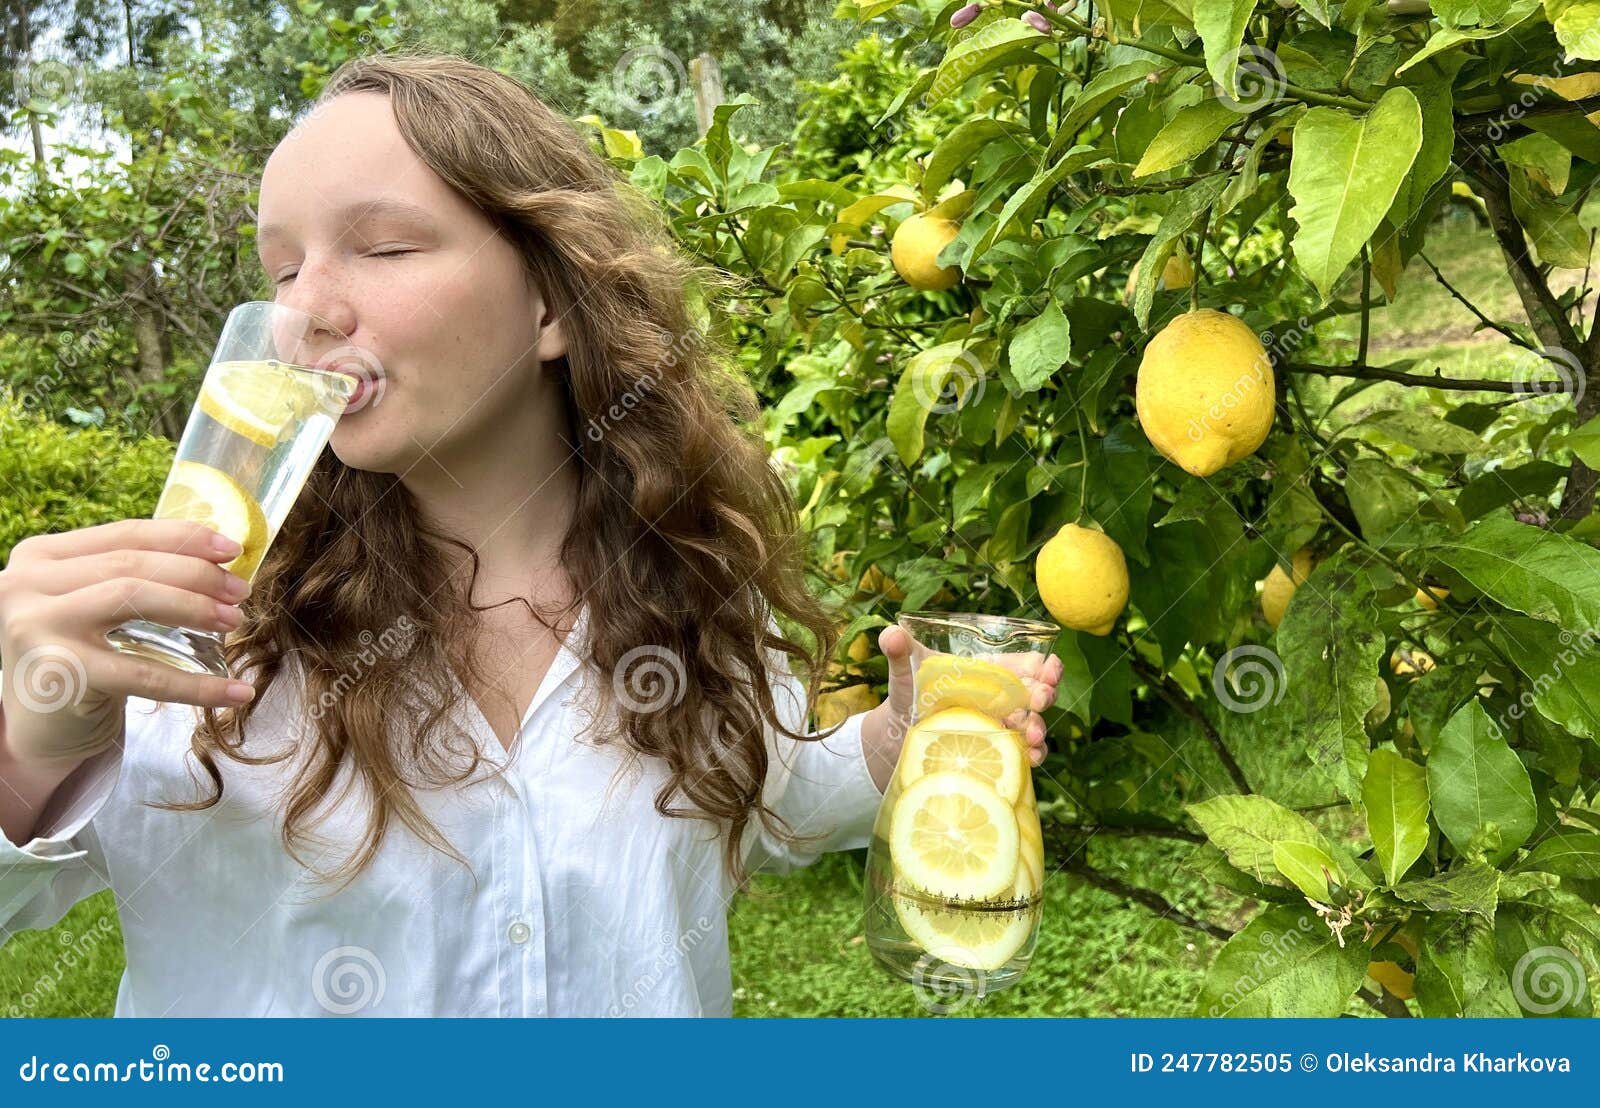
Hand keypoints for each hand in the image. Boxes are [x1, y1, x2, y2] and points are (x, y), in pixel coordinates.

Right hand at [0, 519, 256, 768]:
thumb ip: (130, 579)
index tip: (232, 549)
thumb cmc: (78, 661)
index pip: (125, 535)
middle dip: (196, 574)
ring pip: (132, 597)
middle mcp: (28, 583)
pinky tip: (236, 692)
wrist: (38, 732)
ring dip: (195, 607)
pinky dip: (197, 684)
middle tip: (240, 591)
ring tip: (235, 621)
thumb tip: (219, 562)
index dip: (184, 537)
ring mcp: (38, 625)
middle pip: (131, 564)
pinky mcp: (60, 672)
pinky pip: (143, 673)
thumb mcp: (90, 608)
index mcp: (40, 556)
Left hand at [860, 624, 1065, 790]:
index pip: (1028, 664)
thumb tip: (891, 635)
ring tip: (1030, 734)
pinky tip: (1029, 757)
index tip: (1048, 667)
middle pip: (1038, 693)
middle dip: (1046, 694)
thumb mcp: (905, 671)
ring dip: (1038, 728)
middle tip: (1039, 699)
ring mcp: (1002, 726)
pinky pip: (1023, 754)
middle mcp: (1003, 698)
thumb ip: (899, 650)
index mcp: (991, 672)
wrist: (900, 734)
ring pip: (1034, 725)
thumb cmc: (911, 693)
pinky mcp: (998, 752)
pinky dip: (1031, 756)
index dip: (1044, 665)